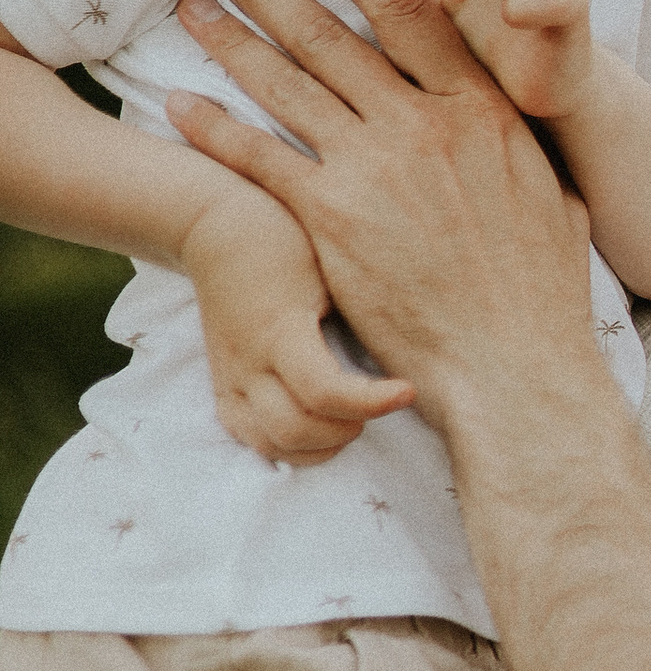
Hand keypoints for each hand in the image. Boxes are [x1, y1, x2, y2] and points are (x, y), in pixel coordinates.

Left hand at [162, 0, 602, 429]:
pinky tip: (180, 102)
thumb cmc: (542, 295)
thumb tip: (528, 144)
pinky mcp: (332, 221)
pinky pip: (259, 159)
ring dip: (231, 40)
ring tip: (194, 8)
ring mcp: (373, 171)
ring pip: (286, 85)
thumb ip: (527, 158)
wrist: (517, 365)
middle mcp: (422, 127)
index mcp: (481, 111)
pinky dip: (214, 127)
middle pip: (332, 36)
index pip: (408, 12)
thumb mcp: (555, 201)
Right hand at [176, 172, 413, 464]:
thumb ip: (362, 305)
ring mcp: (230, 376)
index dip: (372, 402)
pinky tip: (320, 424)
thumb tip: (416, 335)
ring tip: (352, 417)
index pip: (323, 391)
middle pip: (295, 429)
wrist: (213, 226)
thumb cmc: (284, 237)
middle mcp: (247, 361)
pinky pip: (251, 436)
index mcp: (278, 328)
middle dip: (346, 428)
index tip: (409, 389)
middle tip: (379, 402)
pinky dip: (289, 443)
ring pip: (270, 443)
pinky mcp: (223, 384)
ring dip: (318, 444)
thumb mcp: (330, 260)